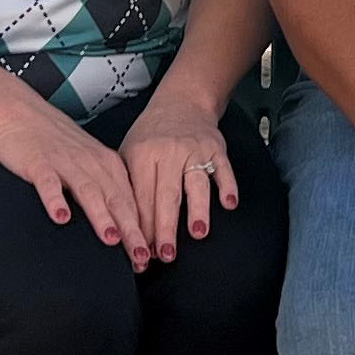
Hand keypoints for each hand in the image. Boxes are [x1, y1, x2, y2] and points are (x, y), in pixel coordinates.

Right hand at [0, 103, 149, 270]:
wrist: (20, 112)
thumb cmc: (55, 141)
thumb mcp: (88, 161)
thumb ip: (105, 188)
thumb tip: (125, 225)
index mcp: (106, 164)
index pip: (130, 201)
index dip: (141, 230)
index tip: (148, 256)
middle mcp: (90, 162)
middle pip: (115, 199)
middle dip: (130, 229)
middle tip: (140, 255)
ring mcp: (64, 162)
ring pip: (88, 191)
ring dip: (101, 216)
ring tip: (111, 238)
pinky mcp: (38, 162)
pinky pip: (49, 183)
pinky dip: (56, 200)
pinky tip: (61, 217)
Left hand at [120, 93, 240, 265]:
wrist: (182, 101)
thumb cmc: (152, 134)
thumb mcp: (129, 151)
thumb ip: (127, 186)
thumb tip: (125, 230)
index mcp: (142, 154)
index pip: (141, 197)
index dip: (142, 226)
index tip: (143, 251)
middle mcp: (168, 151)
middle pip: (167, 194)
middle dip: (166, 227)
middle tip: (166, 253)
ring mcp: (194, 149)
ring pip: (196, 183)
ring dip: (197, 209)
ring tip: (197, 233)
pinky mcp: (216, 148)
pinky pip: (224, 169)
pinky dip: (228, 186)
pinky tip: (229, 204)